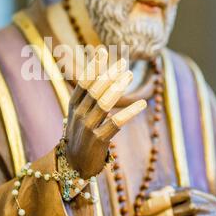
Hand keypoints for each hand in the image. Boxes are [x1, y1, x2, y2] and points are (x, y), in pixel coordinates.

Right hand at [65, 47, 146, 178]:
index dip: (93, 66)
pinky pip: (116, 123)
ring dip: (118, 87)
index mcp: (73, 105)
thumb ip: (87, 97)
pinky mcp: (98, 140)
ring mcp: (88, 127)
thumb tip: (102, 75)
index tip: (102, 50)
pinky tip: (142, 103)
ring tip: (130, 75)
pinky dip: (129, 112)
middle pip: (95, 89)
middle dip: (109, 73)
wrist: (74, 165)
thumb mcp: (79, 114)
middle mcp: (79, 114)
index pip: (83, 81)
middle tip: (124, 62)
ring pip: (104, 102)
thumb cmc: (80, 136)